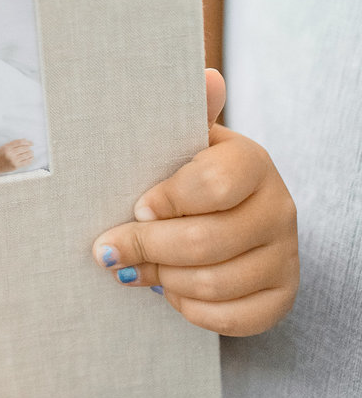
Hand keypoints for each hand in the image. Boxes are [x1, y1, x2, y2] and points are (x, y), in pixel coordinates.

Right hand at [0, 139, 33, 173]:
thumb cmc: (1, 155)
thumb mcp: (5, 146)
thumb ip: (14, 143)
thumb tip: (25, 140)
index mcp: (7, 147)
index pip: (20, 142)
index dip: (27, 142)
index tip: (31, 143)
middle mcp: (10, 153)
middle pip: (24, 148)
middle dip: (29, 148)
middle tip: (30, 148)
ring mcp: (13, 160)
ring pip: (26, 155)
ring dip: (30, 153)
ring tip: (31, 153)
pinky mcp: (16, 166)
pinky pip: (25, 162)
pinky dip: (30, 159)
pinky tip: (31, 158)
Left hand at [92, 70, 298, 336]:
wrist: (227, 214)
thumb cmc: (191, 174)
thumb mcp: (185, 140)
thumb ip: (190, 112)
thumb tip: (208, 78)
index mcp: (252, 161)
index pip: (212, 184)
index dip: (166, 202)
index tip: (135, 206)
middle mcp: (279, 207)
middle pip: (206, 241)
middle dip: (147, 247)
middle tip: (111, 249)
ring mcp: (285, 255)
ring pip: (214, 283)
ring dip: (164, 279)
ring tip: (139, 267)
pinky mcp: (282, 296)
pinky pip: (231, 319)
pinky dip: (190, 310)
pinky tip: (171, 290)